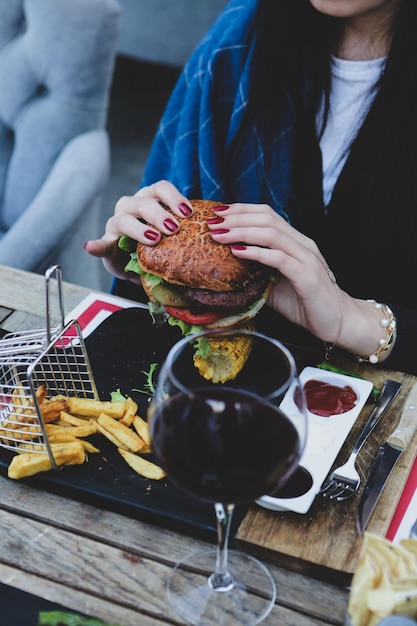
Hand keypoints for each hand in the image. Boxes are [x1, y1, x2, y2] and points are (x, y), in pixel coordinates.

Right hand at [84, 181, 192, 279]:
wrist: (140, 266)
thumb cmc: (162, 245)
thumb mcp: (176, 236)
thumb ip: (188, 231)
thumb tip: (216, 229)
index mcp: (150, 199)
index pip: (160, 188)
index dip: (174, 197)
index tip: (188, 211)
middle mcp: (132, 206)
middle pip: (144, 202)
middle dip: (160, 213)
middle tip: (174, 228)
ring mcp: (117, 224)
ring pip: (124, 218)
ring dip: (139, 228)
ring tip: (154, 239)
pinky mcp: (106, 243)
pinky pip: (100, 244)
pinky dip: (96, 246)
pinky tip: (91, 247)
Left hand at [206, 202, 383, 356]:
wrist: (336, 322)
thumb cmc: (304, 304)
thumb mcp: (273, 285)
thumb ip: (255, 273)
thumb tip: (224, 270)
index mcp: (294, 242)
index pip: (266, 214)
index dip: (241, 210)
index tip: (217, 214)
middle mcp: (302, 244)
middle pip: (267, 218)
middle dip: (236, 218)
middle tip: (212, 223)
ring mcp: (306, 258)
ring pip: (272, 234)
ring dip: (242, 232)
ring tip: (220, 235)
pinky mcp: (307, 276)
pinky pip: (280, 258)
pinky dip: (257, 253)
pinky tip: (239, 252)